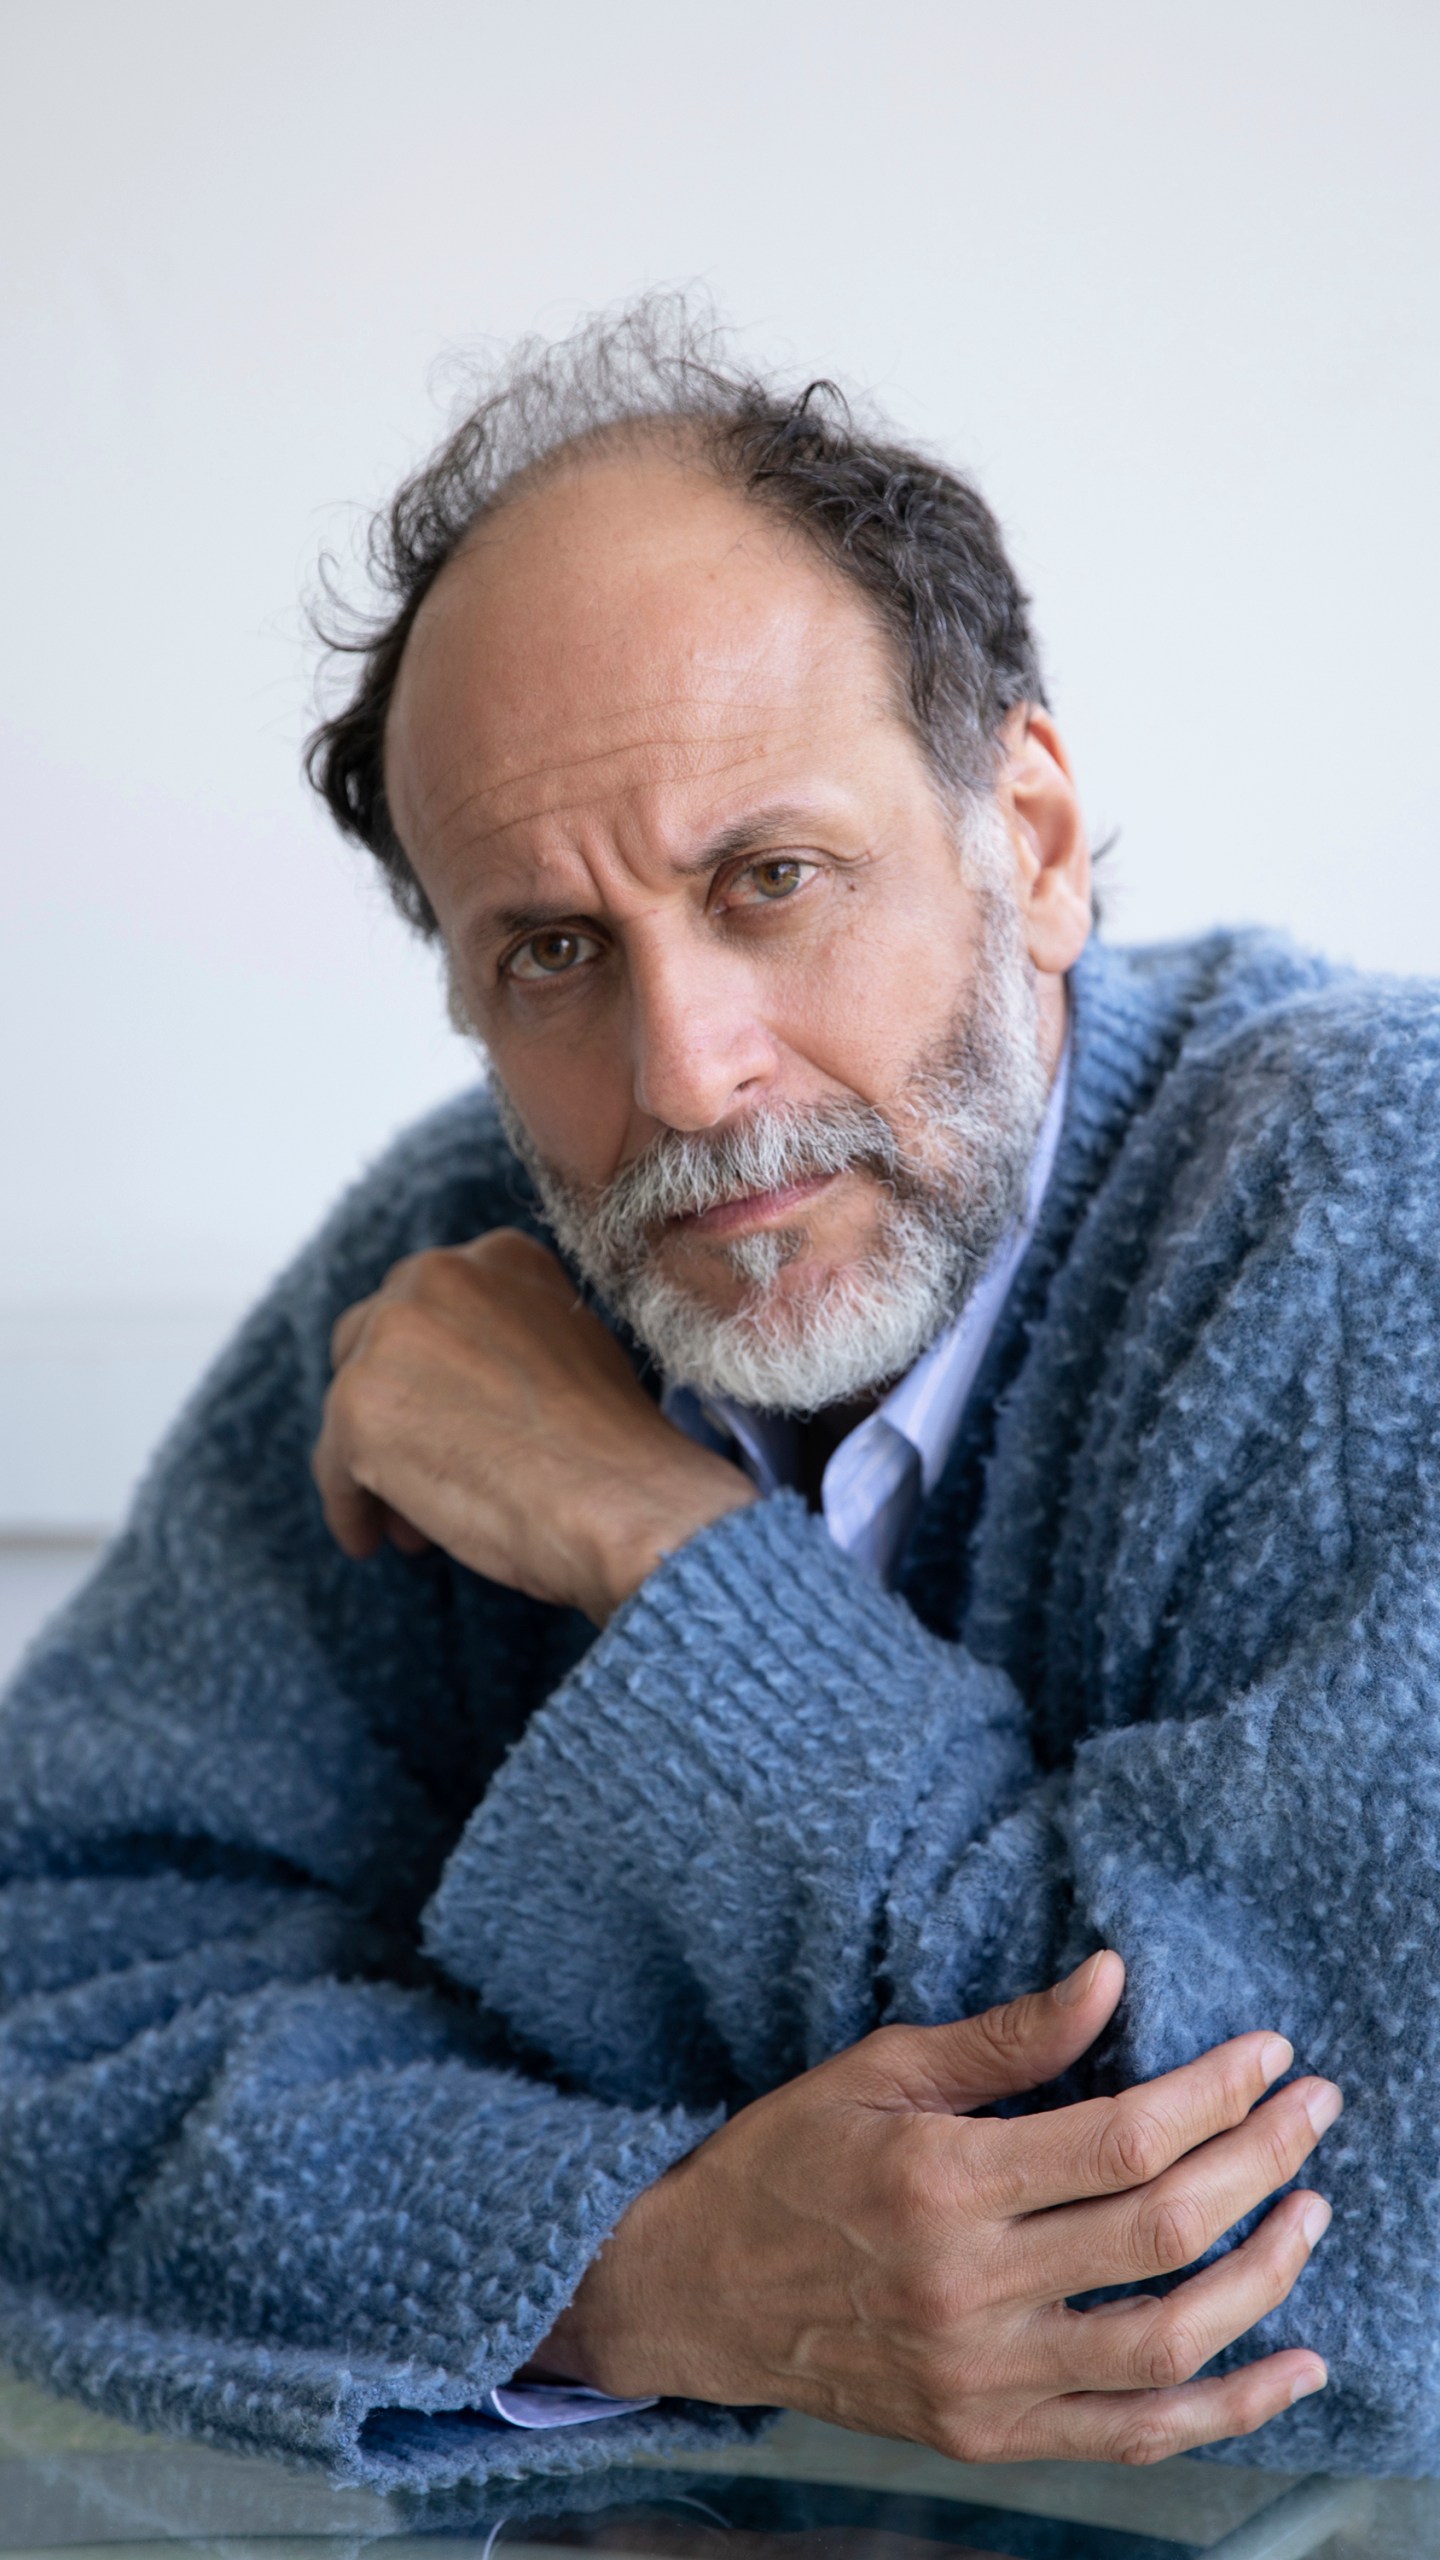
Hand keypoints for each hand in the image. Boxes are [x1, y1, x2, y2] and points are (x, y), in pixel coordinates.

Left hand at [312, 1229, 754, 1620]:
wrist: (625, 1502)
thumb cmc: (616, 1451)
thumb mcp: (575, 1352)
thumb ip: (510, 1341)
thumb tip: (459, 1385)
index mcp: (497, 1257)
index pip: (431, 1306)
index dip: (434, 1372)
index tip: (450, 1420)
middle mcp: (436, 1276)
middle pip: (370, 1342)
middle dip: (393, 1408)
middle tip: (423, 1472)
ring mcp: (391, 1337)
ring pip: (349, 1408)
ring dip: (373, 1464)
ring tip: (410, 1525)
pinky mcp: (359, 1408)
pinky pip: (334, 1468)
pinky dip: (352, 1508)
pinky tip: (374, 1541)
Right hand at [534, 1953, 1338, 2464]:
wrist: (694, 2290)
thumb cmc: (785, 2159)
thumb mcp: (879, 2069)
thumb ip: (1006, 2037)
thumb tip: (1112, 1979)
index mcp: (941, 2179)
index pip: (1122, 2140)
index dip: (1215, 2094)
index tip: (1270, 2057)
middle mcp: (966, 2286)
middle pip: (1161, 2231)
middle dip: (1260, 2163)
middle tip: (1315, 2111)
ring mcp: (980, 2375)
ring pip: (1165, 2342)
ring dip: (1262, 2277)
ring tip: (1309, 2214)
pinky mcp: (985, 2434)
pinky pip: (1131, 2436)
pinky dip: (1226, 2409)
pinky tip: (1289, 2366)